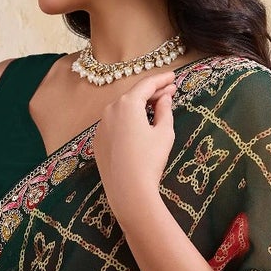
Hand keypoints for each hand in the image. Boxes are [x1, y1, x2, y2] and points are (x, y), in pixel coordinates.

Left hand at [92, 69, 177, 227]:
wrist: (128, 192)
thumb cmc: (150, 161)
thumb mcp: (164, 133)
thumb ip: (165, 110)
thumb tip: (164, 98)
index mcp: (127, 103)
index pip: (146, 84)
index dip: (161, 80)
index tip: (172, 77)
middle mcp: (110, 110)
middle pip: (133, 96)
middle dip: (152, 93)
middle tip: (169, 92)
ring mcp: (101, 126)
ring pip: (122, 110)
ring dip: (139, 107)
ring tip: (155, 109)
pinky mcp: (98, 142)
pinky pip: (115, 125)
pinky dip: (127, 122)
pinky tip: (139, 128)